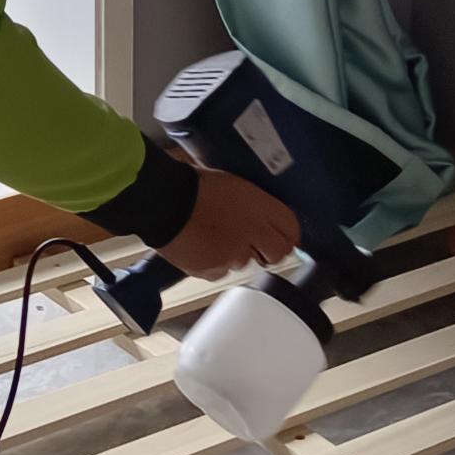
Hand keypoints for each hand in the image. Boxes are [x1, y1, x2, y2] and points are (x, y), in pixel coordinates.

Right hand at [162, 171, 299, 280]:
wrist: (162, 202)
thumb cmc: (192, 185)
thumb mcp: (233, 183)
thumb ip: (254, 202)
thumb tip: (266, 214)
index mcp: (260, 206)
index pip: (291, 230)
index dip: (287, 235)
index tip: (282, 236)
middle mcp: (253, 234)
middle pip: (277, 253)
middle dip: (268, 250)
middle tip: (251, 241)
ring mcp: (233, 255)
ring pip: (244, 262)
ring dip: (234, 253)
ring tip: (213, 234)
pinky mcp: (213, 270)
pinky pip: (220, 271)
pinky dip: (213, 262)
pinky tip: (200, 245)